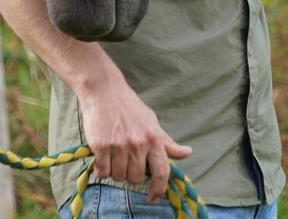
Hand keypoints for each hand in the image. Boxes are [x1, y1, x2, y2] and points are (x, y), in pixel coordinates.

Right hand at [78, 78, 191, 202]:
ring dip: (115, 172)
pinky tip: (102, 157)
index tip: (154, 198)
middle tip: (126, 160)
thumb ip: (167, 142)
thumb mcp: (152, 122)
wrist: (104, 89)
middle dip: (131, 174)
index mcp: (154, 138)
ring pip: (118, 176)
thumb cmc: (129, 106)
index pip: (162, 172)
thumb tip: (187, 153)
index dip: (159, 189)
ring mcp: (119, 145)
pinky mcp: (100, 146)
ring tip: (113, 155)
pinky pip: (102, 172)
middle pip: (136, 178)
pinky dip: (101, 169)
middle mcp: (138, 143)